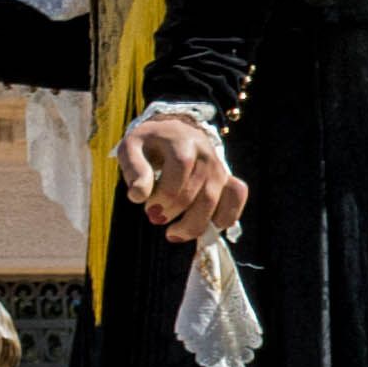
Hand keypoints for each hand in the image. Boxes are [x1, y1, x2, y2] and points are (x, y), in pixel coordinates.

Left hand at [121, 110, 246, 245]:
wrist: (171, 132)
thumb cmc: (148, 145)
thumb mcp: (131, 148)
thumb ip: (133, 169)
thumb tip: (138, 196)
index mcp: (181, 140)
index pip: (181, 166)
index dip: (166, 193)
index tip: (148, 208)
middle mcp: (206, 152)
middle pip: (200, 191)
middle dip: (175, 212)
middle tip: (155, 218)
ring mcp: (219, 166)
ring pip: (215, 200)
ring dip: (194, 224)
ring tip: (173, 233)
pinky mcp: (226, 177)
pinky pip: (236, 196)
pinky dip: (225, 216)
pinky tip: (206, 228)